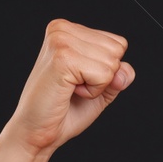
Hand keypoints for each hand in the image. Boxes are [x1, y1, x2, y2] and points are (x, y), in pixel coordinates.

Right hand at [0, 19, 135, 157]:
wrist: (37, 132)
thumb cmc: (65, 111)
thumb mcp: (102, 88)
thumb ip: (120, 74)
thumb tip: (125, 70)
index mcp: (67, 29)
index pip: (118, 43)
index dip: (107, 70)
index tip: (79, 80)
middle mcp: (61, 29)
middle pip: (117, 50)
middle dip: (103, 76)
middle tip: (74, 87)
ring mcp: (61, 41)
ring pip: (112, 63)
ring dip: (96, 85)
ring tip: (70, 89)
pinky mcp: (63, 58)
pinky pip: (104, 75)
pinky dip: (92, 91)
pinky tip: (68, 92)